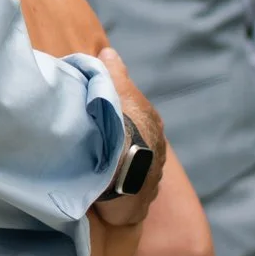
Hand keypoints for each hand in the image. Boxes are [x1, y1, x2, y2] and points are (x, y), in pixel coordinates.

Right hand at [91, 46, 167, 227]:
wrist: (124, 169)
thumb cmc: (120, 127)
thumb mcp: (115, 92)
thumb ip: (113, 74)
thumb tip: (109, 52)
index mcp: (152, 122)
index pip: (135, 116)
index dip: (117, 116)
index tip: (98, 119)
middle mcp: (158, 150)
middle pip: (136, 144)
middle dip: (121, 144)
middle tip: (96, 145)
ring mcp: (152, 178)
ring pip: (134, 170)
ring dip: (119, 170)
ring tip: (97, 171)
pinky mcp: (142, 202)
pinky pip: (128, 194)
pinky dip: (118, 192)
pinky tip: (103, 192)